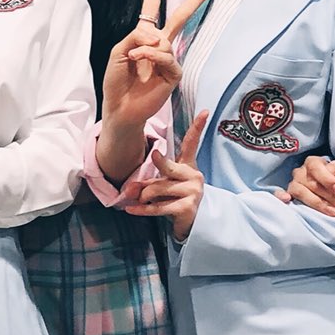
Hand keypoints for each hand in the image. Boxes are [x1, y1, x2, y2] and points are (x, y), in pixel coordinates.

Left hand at [101, 0, 218, 133]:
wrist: (120, 107)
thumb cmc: (117, 81)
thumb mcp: (118, 52)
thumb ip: (134, 36)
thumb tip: (156, 34)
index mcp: (144, 36)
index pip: (151, 8)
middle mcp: (159, 45)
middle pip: (180, 17)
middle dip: (196, 0)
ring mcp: (168, 59)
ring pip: (164, 40)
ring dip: (145, 47)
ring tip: (133, 58)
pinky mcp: (173, 74)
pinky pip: (167, 56)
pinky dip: (151, 55)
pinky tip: (140, 60)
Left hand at [124, 113, 208, 241]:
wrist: (192, 224)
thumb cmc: (175, 200)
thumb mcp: (161, 187)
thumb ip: (147, 183)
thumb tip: (130, 189)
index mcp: (188, 166)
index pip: (192, 144)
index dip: (198, 127)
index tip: (205, 111)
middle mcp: (194, 176)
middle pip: (167, 167)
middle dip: (153, 172)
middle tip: (143, 174)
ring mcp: (193, 191)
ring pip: (158, 189)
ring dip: (144, 197)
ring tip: (143, 201)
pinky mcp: (187, 207)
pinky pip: (158, 207)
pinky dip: (142, 210)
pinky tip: (131, 210)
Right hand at [275, 155, 334, 215]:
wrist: (327, 188)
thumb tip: (333, 174)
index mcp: (312, 162)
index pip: (317, 168)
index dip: (328, 179)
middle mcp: (300, 172)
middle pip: (312, 184)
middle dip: (332, 197)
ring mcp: (293, 184)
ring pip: (300, 192)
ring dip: (318, 203)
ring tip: (334, 212)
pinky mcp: (288, 196)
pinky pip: (279, 194)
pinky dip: (280, 196)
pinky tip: (287, 200)